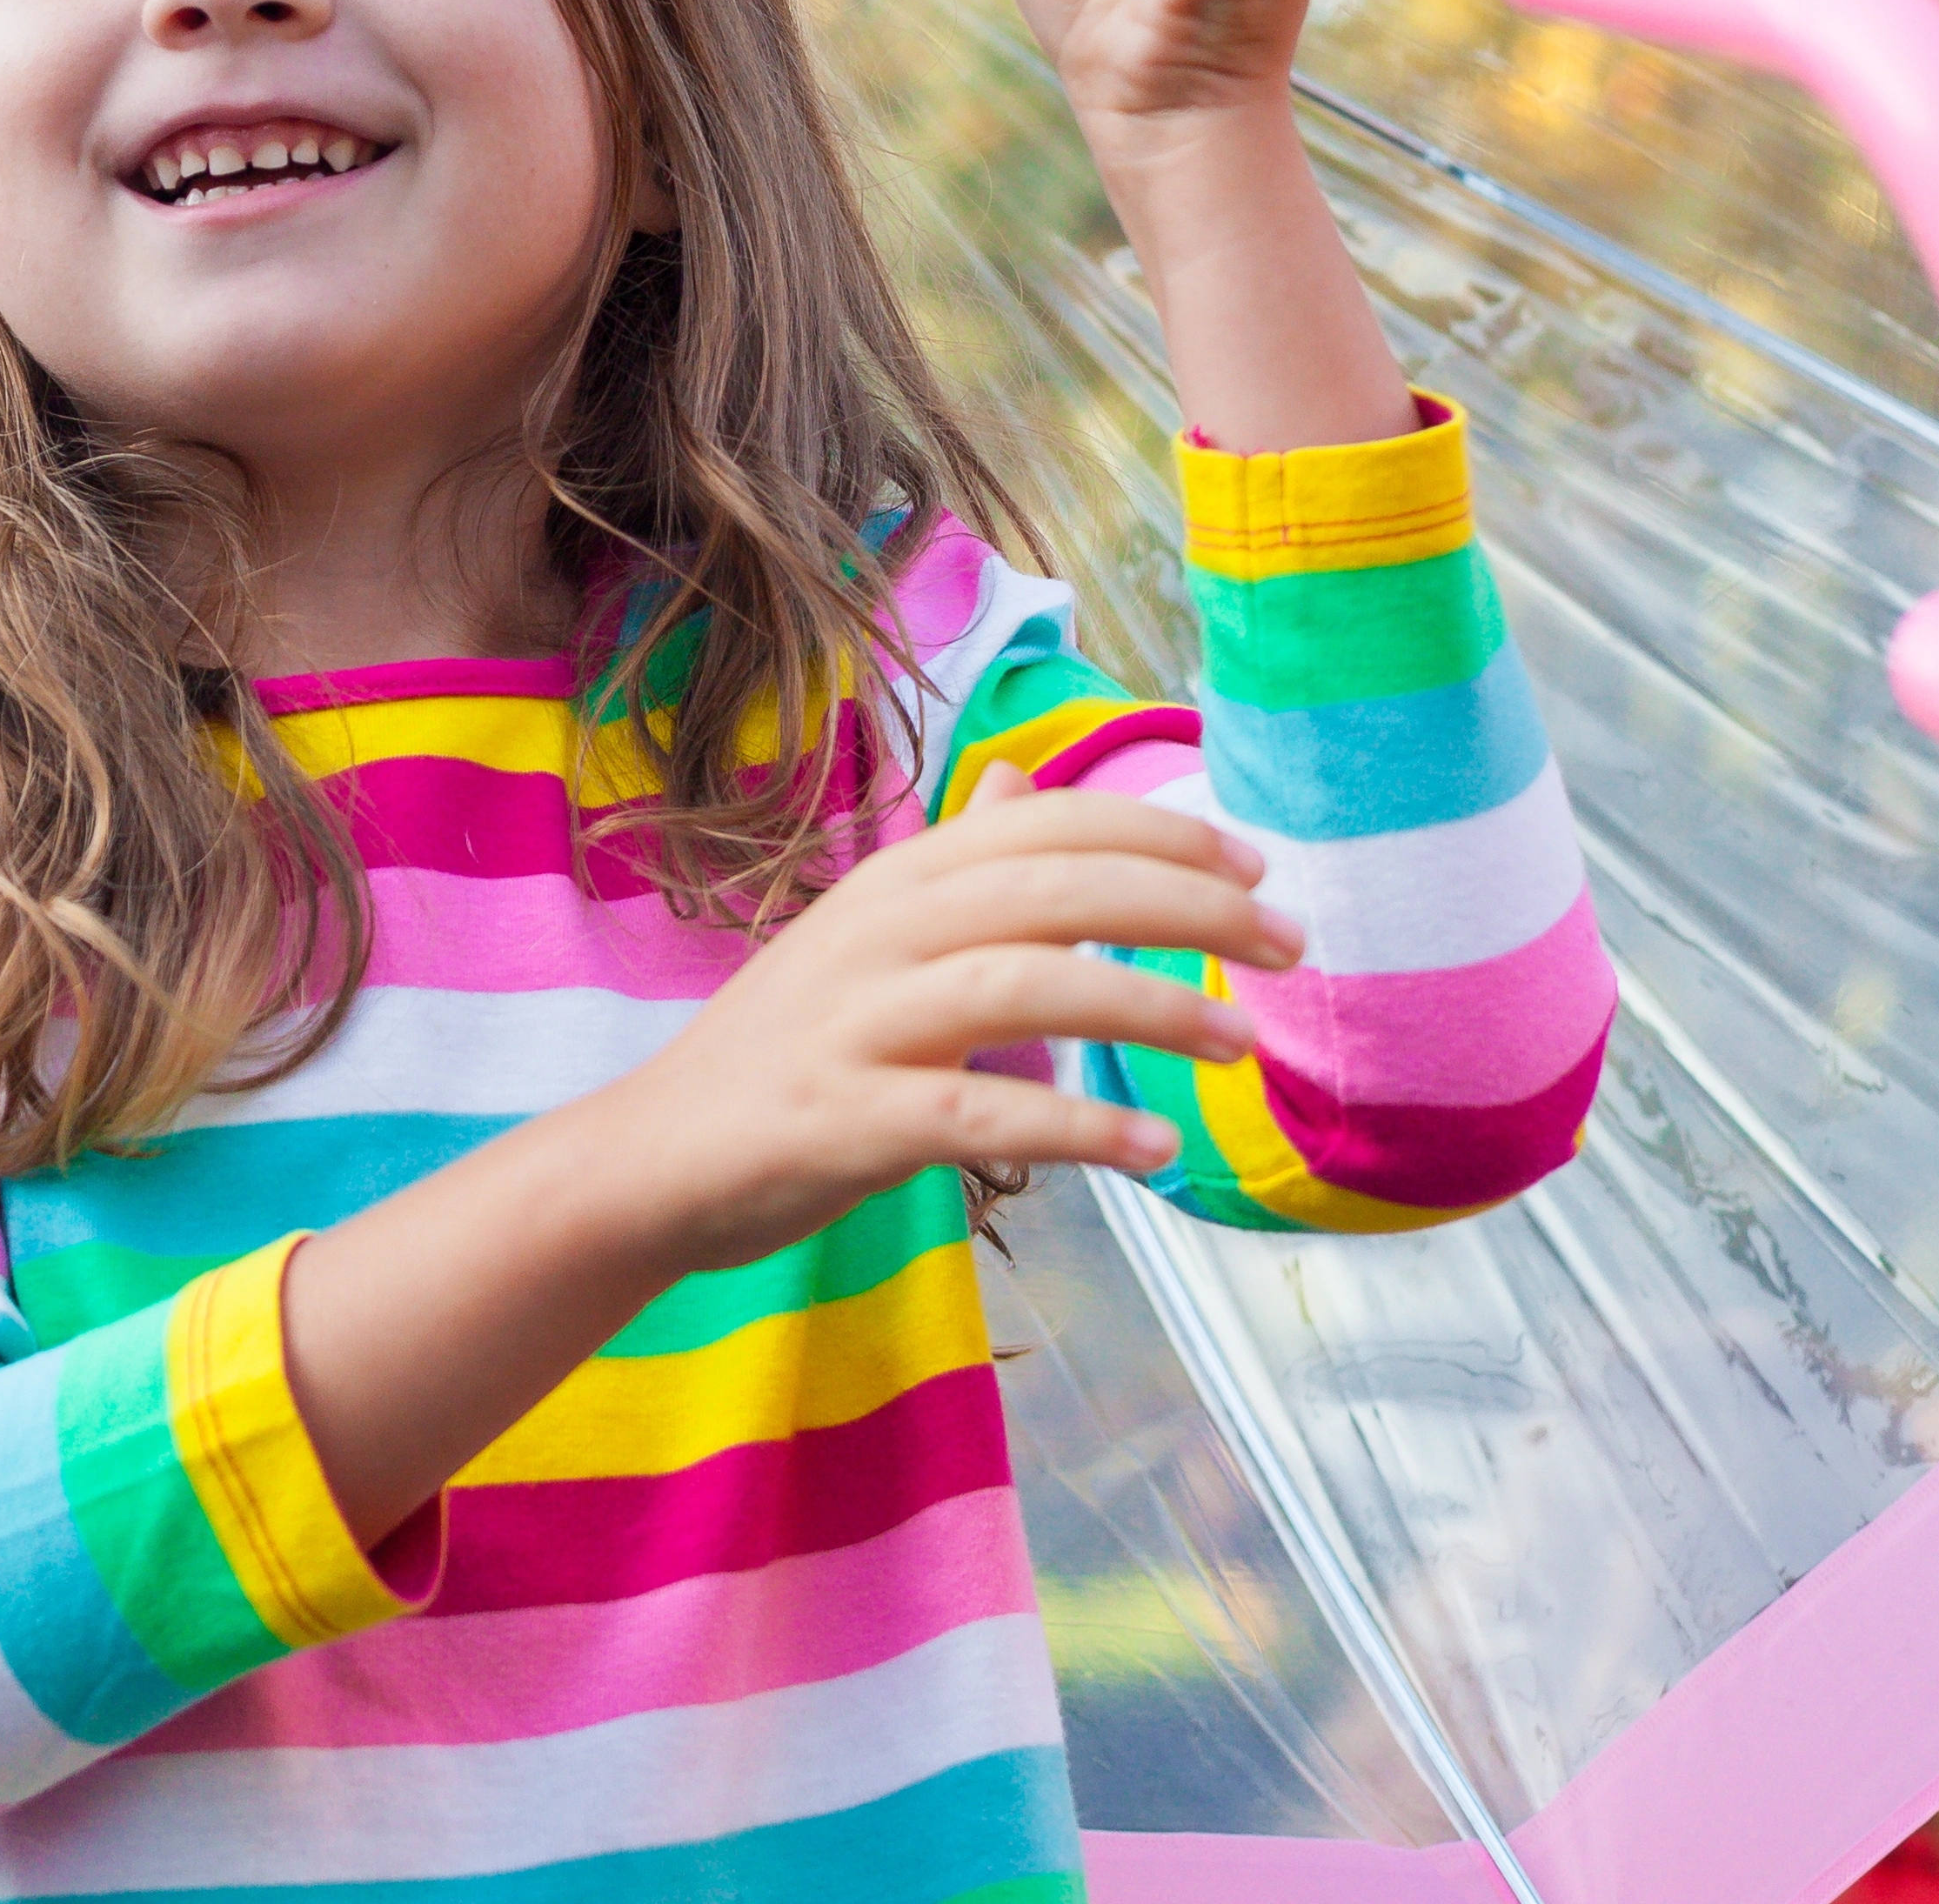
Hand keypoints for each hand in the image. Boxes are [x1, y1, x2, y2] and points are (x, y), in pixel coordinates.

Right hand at [571, 763, 1298, 1279]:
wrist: (652, 1160)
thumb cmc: (782, 1052)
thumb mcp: (864, 935)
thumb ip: (952, 863)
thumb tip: (1020, 779)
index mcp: (894, 883)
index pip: (1043, 825)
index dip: (1156, 830)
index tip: (1253, 860)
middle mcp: (878, 935)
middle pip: (1052, 890)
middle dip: (1185, 904)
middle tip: (1287, 939)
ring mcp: (857, 1025)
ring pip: (1024, 986)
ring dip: (1148, 1007)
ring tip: (1239, 1041)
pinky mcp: (847, 1121)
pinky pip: (981, 1115)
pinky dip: (1077, 1127)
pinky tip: (1154, 1148)